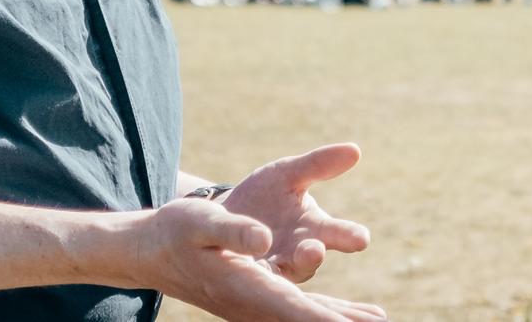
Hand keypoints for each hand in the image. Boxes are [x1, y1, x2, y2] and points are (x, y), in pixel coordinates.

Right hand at [115, 197, 384, 321]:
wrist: (152, 249)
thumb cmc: (175, 231)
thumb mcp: (200, 220)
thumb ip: (233, 229)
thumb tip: (263, 239)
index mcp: (246, 288)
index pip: (295, 310)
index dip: (326, 319)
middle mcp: (255, 305)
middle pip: (309, 319)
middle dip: (345, 321)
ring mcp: (257, 306)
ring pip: (308, 317)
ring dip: (344, 318)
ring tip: (379, 320)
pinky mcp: (259, 298)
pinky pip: (302, 310)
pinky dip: (330, 312)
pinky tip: (354, 313)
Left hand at [220, 143, 372, 283]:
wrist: (225, 216)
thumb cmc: (264, 195)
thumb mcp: (287, 174)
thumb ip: (317, 165)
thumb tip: (355, 149)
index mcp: (314, 228)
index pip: (338, 233)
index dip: (350, 236)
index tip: (362, 238)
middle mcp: (298, 253)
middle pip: (311, 258)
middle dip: (313, 256)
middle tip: (315, 251)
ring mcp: (274, 267)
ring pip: (282, 273)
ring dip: (281, 268)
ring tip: (281, 259)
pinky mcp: (249, 277)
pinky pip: (254, 279)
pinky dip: (256, 276)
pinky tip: (252, 268)